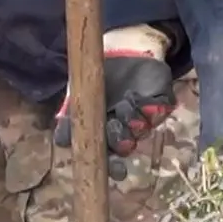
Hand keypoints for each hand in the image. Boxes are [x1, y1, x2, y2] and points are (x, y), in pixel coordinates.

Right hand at [54, 24, 177, 179]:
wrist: (121, 49)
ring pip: (141, 130)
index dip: (112, 167)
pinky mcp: (161, 104)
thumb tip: (61, 143)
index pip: (109, 156)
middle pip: (126, 147)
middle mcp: (126, 129)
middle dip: (121, 140)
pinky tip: (135, 95)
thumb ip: (69, 120)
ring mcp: (145, 117)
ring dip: (131, 119)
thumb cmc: (96, 76)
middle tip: (113, 125)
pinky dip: (145, 106)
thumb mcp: (76, 97)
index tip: (114, 172)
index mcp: (105, 132)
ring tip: (123, 102)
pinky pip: (157, 113)